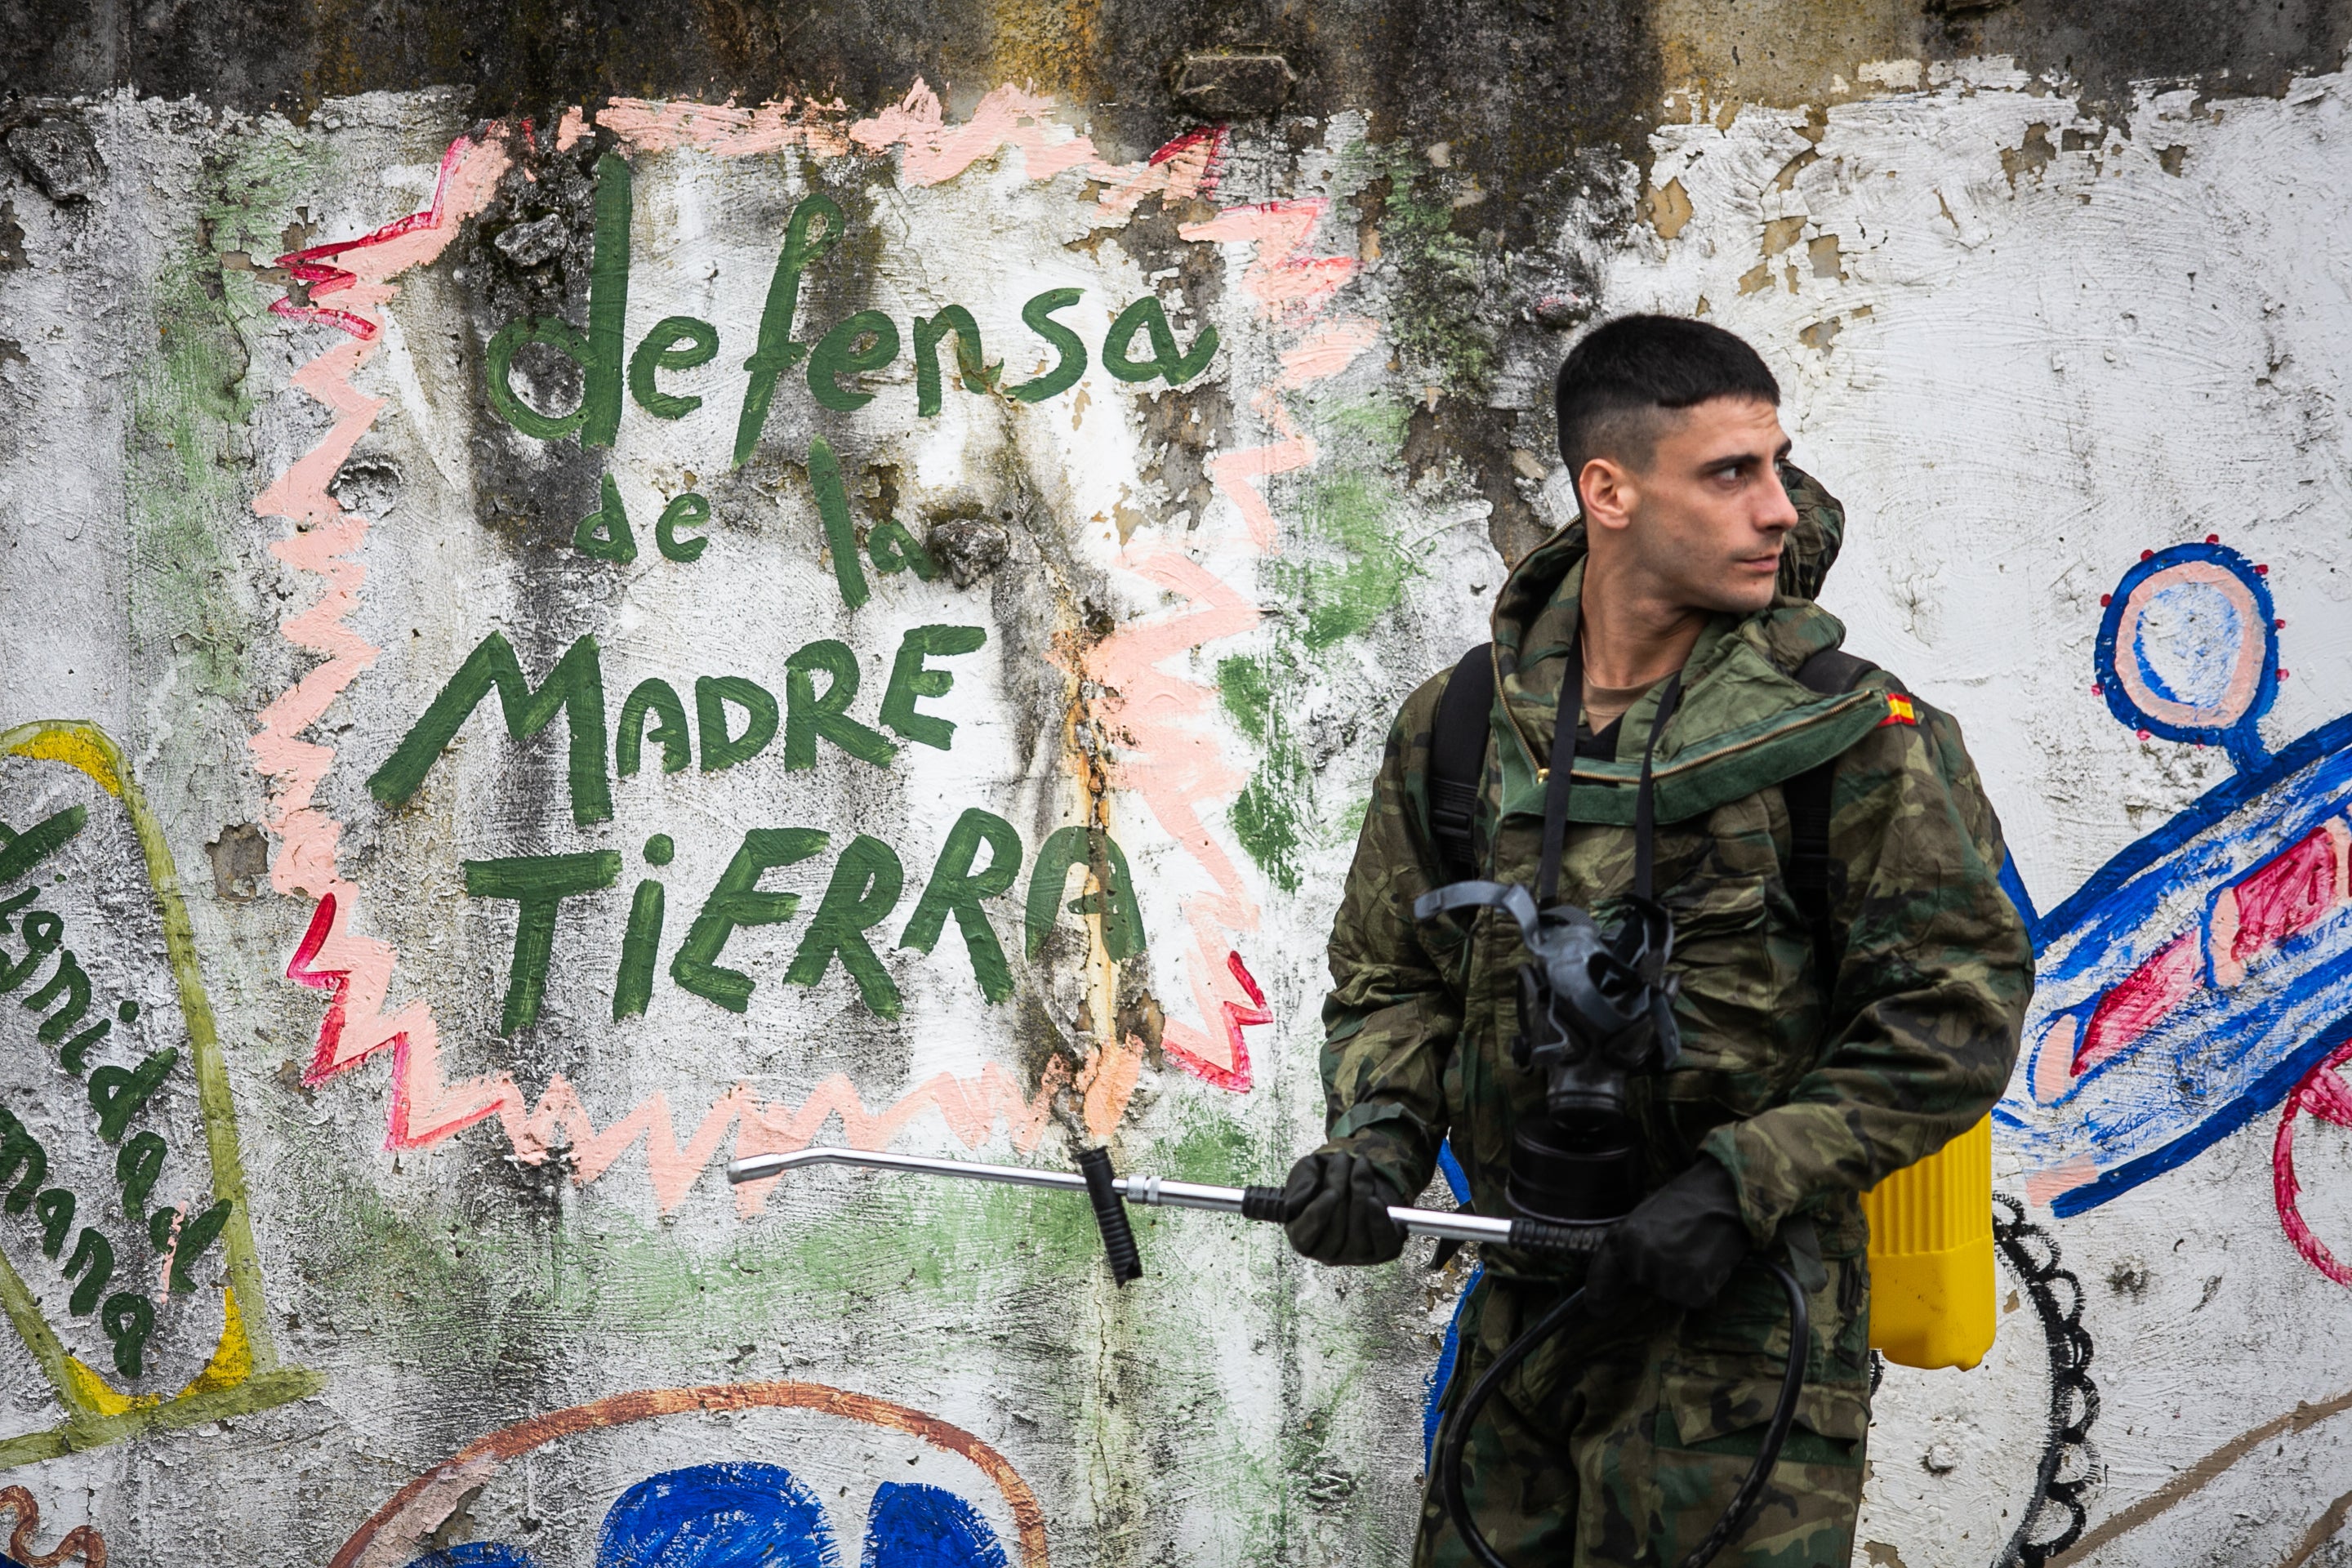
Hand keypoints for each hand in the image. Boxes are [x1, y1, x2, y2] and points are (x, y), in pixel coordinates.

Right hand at [1282, 1150, 1407, 1264]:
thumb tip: (1295, 1205)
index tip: (1331, 1192)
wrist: (1356, 1178)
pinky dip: (1379, 1221)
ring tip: (1361, 1164)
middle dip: (1342, 1190)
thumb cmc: (1325, 1178)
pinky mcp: (1382, 1251)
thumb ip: (1299, 1186)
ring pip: (1359, 1235)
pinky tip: (1375, 1199)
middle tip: (1343, 1158)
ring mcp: (1356, 1255)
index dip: (1318, 1215)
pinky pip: (1382, 1242)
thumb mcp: (1307, 1173)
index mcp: (1302, 1238)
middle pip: (1335, 1232)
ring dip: (1361, 1193)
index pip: (1304, 1236)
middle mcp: (1328, 1254)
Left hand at [1584, 1159, 1750, 1311]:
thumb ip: (1633, 1245)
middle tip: (1681, 1246)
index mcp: (1624, 1237)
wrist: (1726, 1195)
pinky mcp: (1693, 1288)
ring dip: (1686, 1281)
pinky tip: (1711, 1263)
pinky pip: (1695, 1299)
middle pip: (1645, 1285)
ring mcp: (1667, 1274)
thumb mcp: (1647, 1216)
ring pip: (1671, 1294)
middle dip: (1661, 1273)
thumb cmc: (1688, 1202)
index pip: (1602, 1276)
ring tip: (1698, 1250)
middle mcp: (1641, 1258)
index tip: (1598, 1310)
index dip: (1599, 1296)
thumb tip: (1628, 1276)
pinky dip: (1705, 1288)